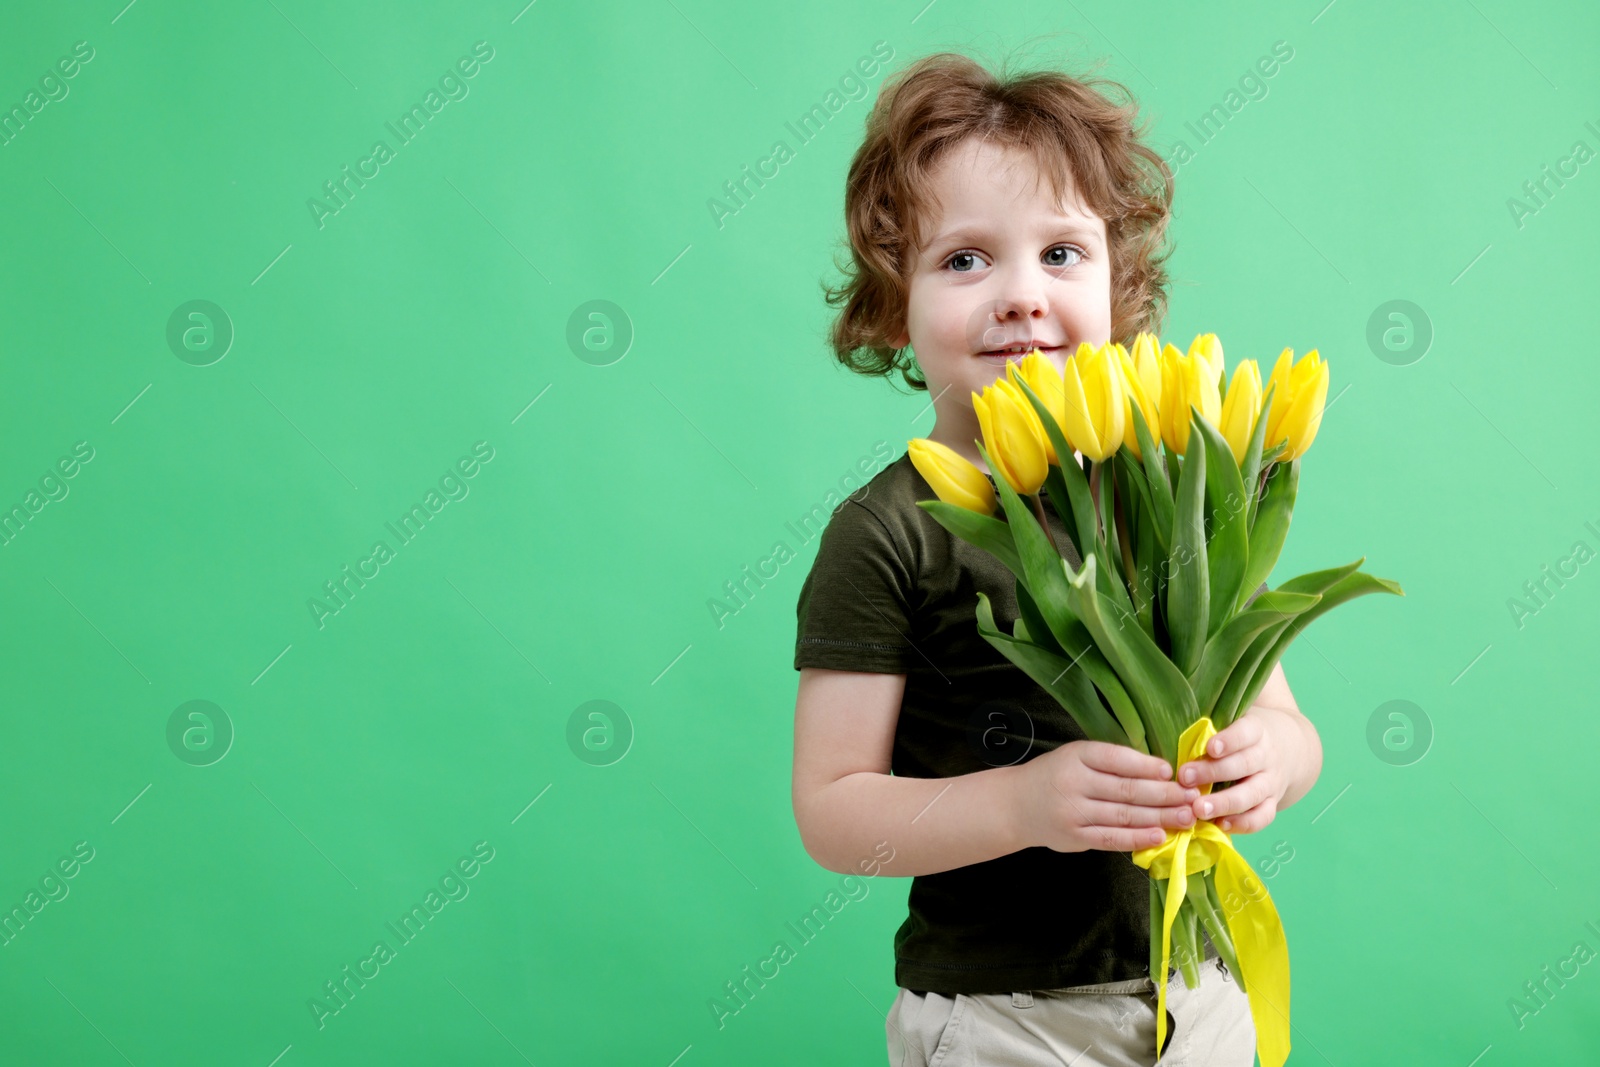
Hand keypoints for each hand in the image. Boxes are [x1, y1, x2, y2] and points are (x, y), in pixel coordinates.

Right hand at [1011, 740, 1202, 853]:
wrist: (1016, 805)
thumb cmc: (1056, 775)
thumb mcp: (1076, 756)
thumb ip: (1111, 762)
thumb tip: (1160, 771)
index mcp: (1077, 755)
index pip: (1117, 759)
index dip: (1147, 766)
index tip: (1173, 772)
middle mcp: (1074, 783)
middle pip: (1126, 790)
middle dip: (1165, 795)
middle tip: (1193, 797)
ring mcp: (1074, 813)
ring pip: (1124, 816)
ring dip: (1160, 817)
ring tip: (1186, 817)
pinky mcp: (1075, 837)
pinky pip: (1112, 839)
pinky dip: (1138, 838)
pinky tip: (1160, 836)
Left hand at [1176, 709, 1294, 833]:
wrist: (1291, 749)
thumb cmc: (1246, 734)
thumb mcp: (1235, 721)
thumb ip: (1211, 727)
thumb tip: (1170, 731)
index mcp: (1257, 731)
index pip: (1246, 733)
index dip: (1229, 741)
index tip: (1209, 748)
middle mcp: (1267, 757)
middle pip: (1243, 765)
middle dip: (1213, 773)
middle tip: (1184, 778)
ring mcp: (1272, 782)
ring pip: (1251, 795)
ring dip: (1224, 803)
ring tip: (1197, 809)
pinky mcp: (1273, 803)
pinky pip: (1261, 817)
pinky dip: (1241, 824)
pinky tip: (1218, 825)